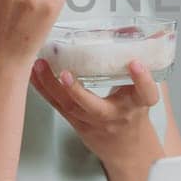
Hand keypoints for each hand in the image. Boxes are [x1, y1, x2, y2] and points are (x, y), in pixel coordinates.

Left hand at [30, 58, 164, 174]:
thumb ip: (142, 64)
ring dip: (51, 86)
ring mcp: (92, 122)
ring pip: (69, 106)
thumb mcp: (145, 91)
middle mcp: (114, 115)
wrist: (127, 148)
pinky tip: (32, 74)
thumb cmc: (134, 113)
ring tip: (39, 65)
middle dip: (79, 92)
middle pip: (95, 108)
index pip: (145, 94)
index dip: (142, 80)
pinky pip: (57, 105)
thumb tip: (148, 32)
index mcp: (137, 105)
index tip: (136, 64)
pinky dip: (43, 88)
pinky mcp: (75, 122)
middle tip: (66, 74)